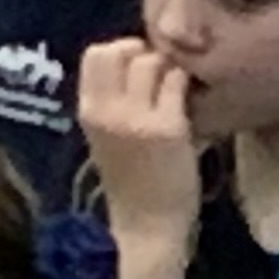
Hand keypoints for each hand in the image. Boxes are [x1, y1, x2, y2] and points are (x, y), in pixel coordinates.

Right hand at [76, 38, 202, 260]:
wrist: (148, 228)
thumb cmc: (130, 187)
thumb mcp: (104, 140)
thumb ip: (109, 104)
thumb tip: (127, 64)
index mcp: (88, 112)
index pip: (94, 54)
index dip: (118, 51)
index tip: (135, 66)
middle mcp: (107, 110)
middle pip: (120, 50)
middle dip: (143, 52)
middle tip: (160, 72)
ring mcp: (137, 117)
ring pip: (150, 62)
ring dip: (167, 67)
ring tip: (176, 88)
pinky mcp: (169, 127)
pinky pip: (176, 83)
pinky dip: (185, 84)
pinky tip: (190, 102)